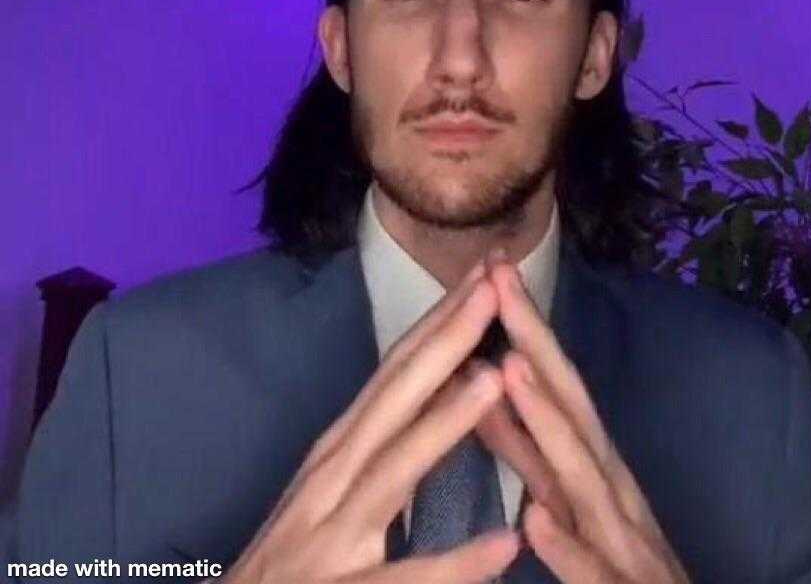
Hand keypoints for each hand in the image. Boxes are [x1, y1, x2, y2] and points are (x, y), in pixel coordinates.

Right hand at [225, 261, 518, 583]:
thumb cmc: (291, 561)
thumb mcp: (332, 489)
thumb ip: (384, 440)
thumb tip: (446, 380)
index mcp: (340, 451)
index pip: (395, 372)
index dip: (438, 321)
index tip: (482, 274)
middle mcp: (333, 480)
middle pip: (394, 398)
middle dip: (444, 341)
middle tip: (492, 289)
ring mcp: (333, 539)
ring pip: (394, 471)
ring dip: (443, 423)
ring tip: (493, 379)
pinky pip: (405, 581)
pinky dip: (453, 563)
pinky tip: (503, 545)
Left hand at [490, 262, 690, 583]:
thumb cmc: (620, 566)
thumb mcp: (568, 496)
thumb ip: (526, 449)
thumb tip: (485, 389)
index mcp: (590, 465)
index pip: (555, 382)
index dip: (523, 325)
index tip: (489, 267)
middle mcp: (611, 488)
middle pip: (572, 405)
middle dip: (535, 341)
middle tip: (498, 279)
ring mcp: (624, 540)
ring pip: (582, 478)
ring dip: (548, 423)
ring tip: (510, 370)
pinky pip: (593, 571)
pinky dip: (566, 545)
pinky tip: (534, 521)